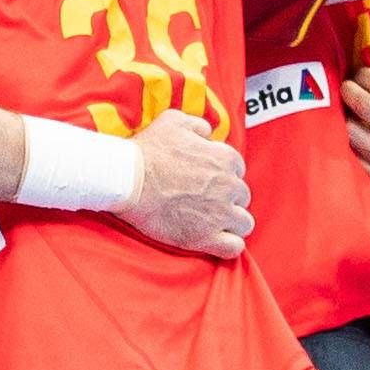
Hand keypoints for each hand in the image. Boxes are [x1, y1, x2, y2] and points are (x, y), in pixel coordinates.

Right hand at [119, 110, 253, 259]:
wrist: (126, 180)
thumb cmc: (146, 151)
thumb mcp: (174, 121)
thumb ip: (199, 126)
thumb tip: (208, 133)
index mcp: (224, 159)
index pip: (238, 170)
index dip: (222, 176)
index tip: (205, 181)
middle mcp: (229, 186)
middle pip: (242, 197)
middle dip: (226, 199)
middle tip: (203, 201)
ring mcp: (219, 214)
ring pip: (244, 223)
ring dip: (230, 222)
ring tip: (210, 222)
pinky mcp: (205, 237)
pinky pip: (233, 247)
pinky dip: (228, 245)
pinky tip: (214, 240)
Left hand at [345, 60, 369, 207]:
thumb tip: (369, 60)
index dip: (361, 74)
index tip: (357, 76)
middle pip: (362, 103)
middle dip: (347, 91)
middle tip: (344, 90)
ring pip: (348, 128)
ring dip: (340, 119)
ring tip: (345, 117)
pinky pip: (343, 152)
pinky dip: (338, 143)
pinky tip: (342, 141)